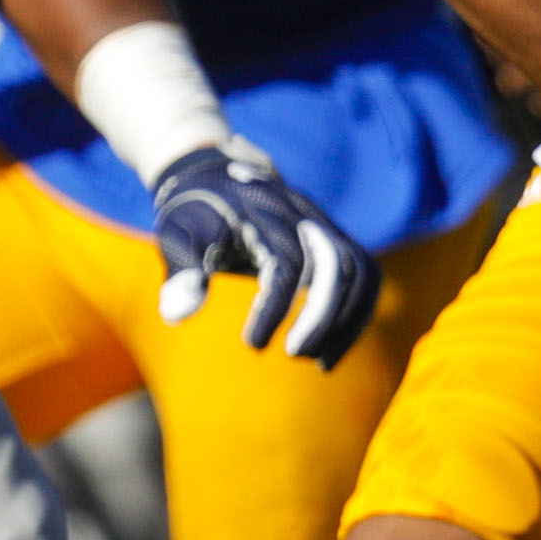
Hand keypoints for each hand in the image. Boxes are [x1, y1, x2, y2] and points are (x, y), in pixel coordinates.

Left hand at [146, 142, 377, 365]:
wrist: (216, 175)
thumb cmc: (195, 215)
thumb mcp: (176, 236)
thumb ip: (180, 272)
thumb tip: (178, 314)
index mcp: (262, 212)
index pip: (286, 262)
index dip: (275, 307)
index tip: (253, 344)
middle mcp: (301, 213)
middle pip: (337, 263)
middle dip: (323, 316)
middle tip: (294, 354)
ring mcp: (324, 224)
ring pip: (361, 270)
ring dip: (348, 322)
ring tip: (320, 364)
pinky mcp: (334, 238)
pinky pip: (365, 276)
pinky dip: (355, 317)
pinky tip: (328, 354)